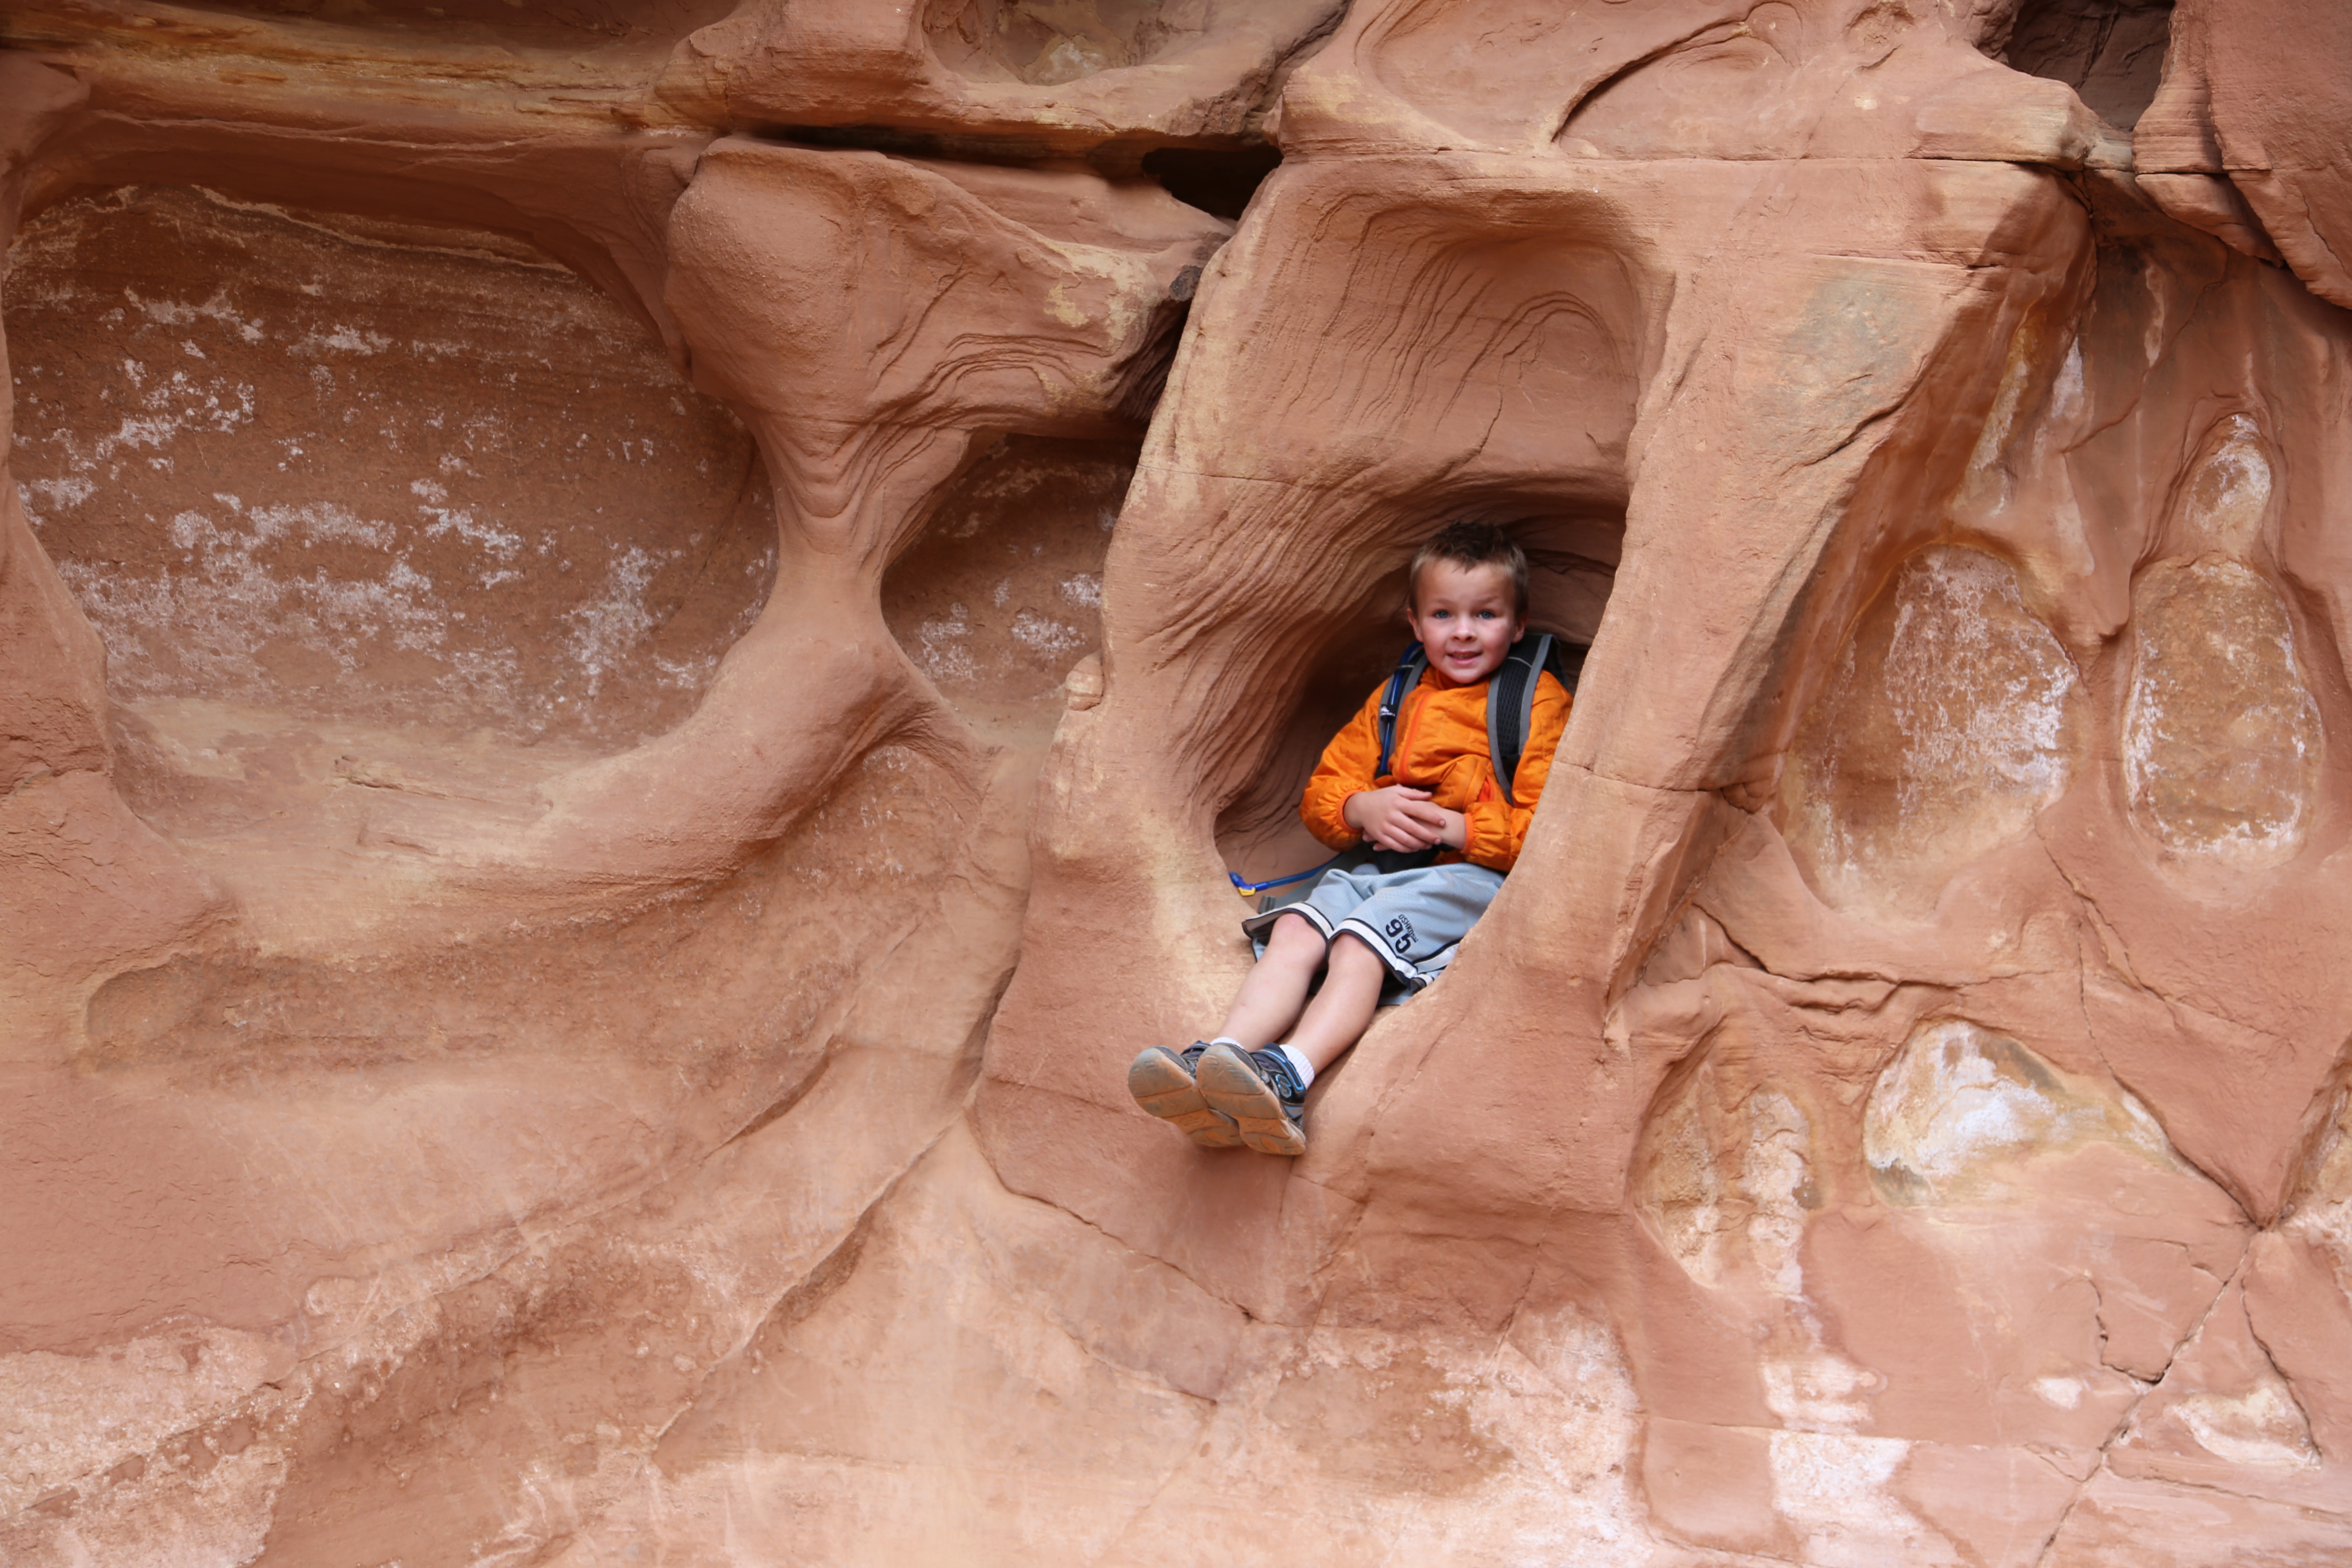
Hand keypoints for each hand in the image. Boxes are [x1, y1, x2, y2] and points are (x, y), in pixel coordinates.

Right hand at [1343, 786, 1465, 852]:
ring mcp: (1385, 827)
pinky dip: (1406, 849)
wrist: (1360, 806)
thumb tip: (1430, 795)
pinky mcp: (1379, 836)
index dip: (1432, 817)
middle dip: (1428, 835)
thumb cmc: (1381, 797)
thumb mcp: (1396, 791)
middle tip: (1439, 840)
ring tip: (1429, 846)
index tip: (1443, 823)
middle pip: (1414, 828)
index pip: (1419, 810)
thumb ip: (1413, 793)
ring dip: (1419, 844)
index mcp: (1398, 803)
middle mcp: (1392, 815)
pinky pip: (1395, 846)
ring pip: (1405, 839)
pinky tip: (1415, 849)